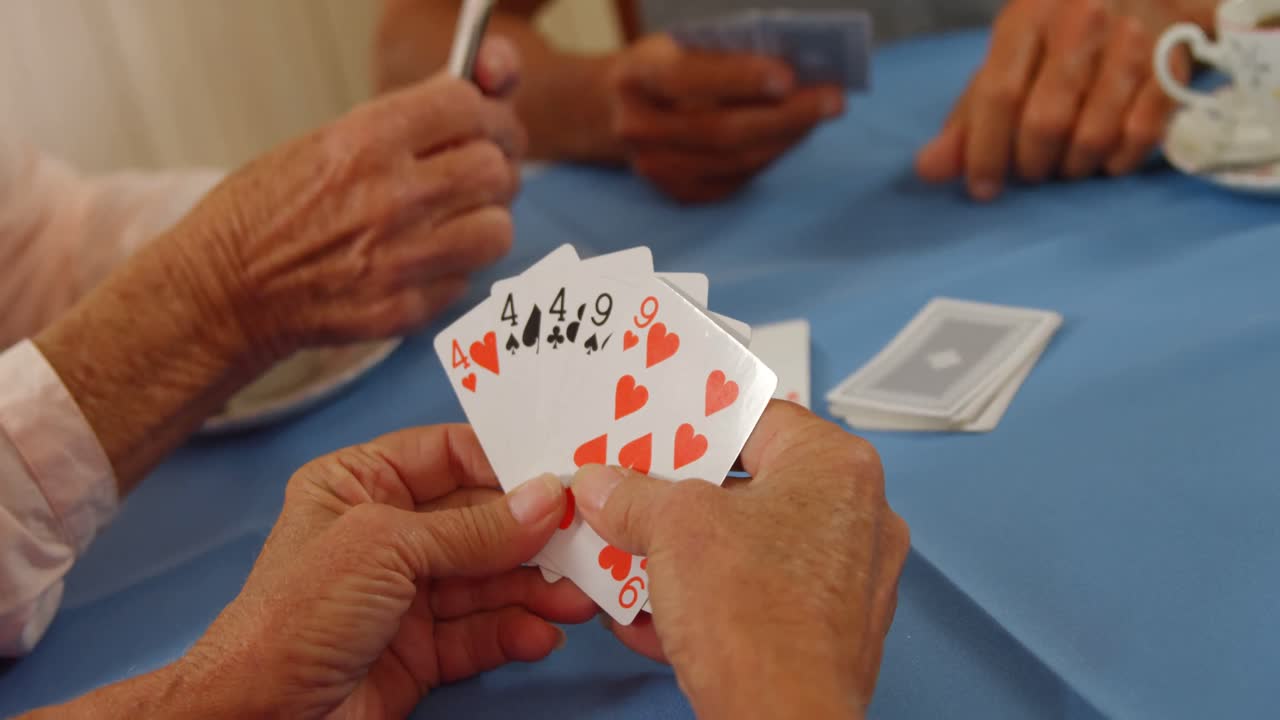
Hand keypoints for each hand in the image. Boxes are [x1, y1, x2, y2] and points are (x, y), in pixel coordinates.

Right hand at [171, 38, 528, 364]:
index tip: (477, 124)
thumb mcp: (323, 142)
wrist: (222, 291)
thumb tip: (478, 96)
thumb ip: (402, 123)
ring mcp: (399, 259)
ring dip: (483, 222)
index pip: (466, 104)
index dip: (481, 112)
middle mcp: (389, 197)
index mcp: (364, 141)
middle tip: (477, 175)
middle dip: (493, 168)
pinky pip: (466, 280)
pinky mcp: (403, 309)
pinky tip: (419, 262)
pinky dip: (452, 270)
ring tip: (454, 222)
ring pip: (496, 229)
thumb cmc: (266, 212)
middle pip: (494, 168)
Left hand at [178, 426, 595, 717]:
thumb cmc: (295, 614)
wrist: (260, 718)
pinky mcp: (420, 650)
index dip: (504, 461)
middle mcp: (386, 535)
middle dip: (532, 533)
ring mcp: (404, 594)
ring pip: (488, 580)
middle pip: (478, 520)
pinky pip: (480, 632)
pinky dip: (514, 632)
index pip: (446, 454)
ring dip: (534, 588)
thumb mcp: (387, 547)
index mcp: (360, 485)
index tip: (561, 470)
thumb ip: (473, 527)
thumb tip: (548, 499)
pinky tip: (541, 634)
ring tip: (578, 596)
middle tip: (587, 537)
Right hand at [571, 402, 908, 718]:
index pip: (755, 418)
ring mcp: (849, 580)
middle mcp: (858, 517)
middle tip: (630, 491)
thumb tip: (603, 486)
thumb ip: (633, 494)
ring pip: (751, 547)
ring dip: (685, 554)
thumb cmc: (757, 620)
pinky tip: (651, 613)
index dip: (692, 422)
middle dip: (679, 497)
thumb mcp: (673, 529)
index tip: (649, 429)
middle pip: (750, 485)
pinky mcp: (828, 632)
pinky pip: (758, 598)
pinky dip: (707, 600)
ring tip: (629, 553)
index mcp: (837, 468)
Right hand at [605, 34, 844, 203]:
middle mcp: (639, 129)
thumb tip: (796, 70)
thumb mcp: (680, 45)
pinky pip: (738, 178)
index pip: (687, 80)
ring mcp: (656, 168)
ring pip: (736, 160)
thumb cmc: (663, 66)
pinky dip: (772, 153)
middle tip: (833, 100)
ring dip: (787, 136)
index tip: (788, 76)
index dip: (738, 79)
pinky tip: (795, 132)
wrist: (613, 110)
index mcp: (636, 79)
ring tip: (822, 112)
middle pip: (721, 131)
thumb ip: (724, 54)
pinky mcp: (678, 193)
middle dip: (784, 116)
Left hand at [916, 0, 1194, 200]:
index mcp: (1027, 16)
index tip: (982, 189)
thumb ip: (967, 119)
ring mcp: (1133, 41)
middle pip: (1045, 121)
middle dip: (1031, 163)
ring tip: (1064, 165)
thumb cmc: (1060, 39)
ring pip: (1092, 134)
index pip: (998, 94)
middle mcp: (1081, 20)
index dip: (985, 151)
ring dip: (1072, 167)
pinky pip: (1139, 136)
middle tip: (1030, 172)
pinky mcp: (1172, 66)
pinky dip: (1115, 162)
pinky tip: (1104, 160)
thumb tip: (928, 170)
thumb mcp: (1007, 64)